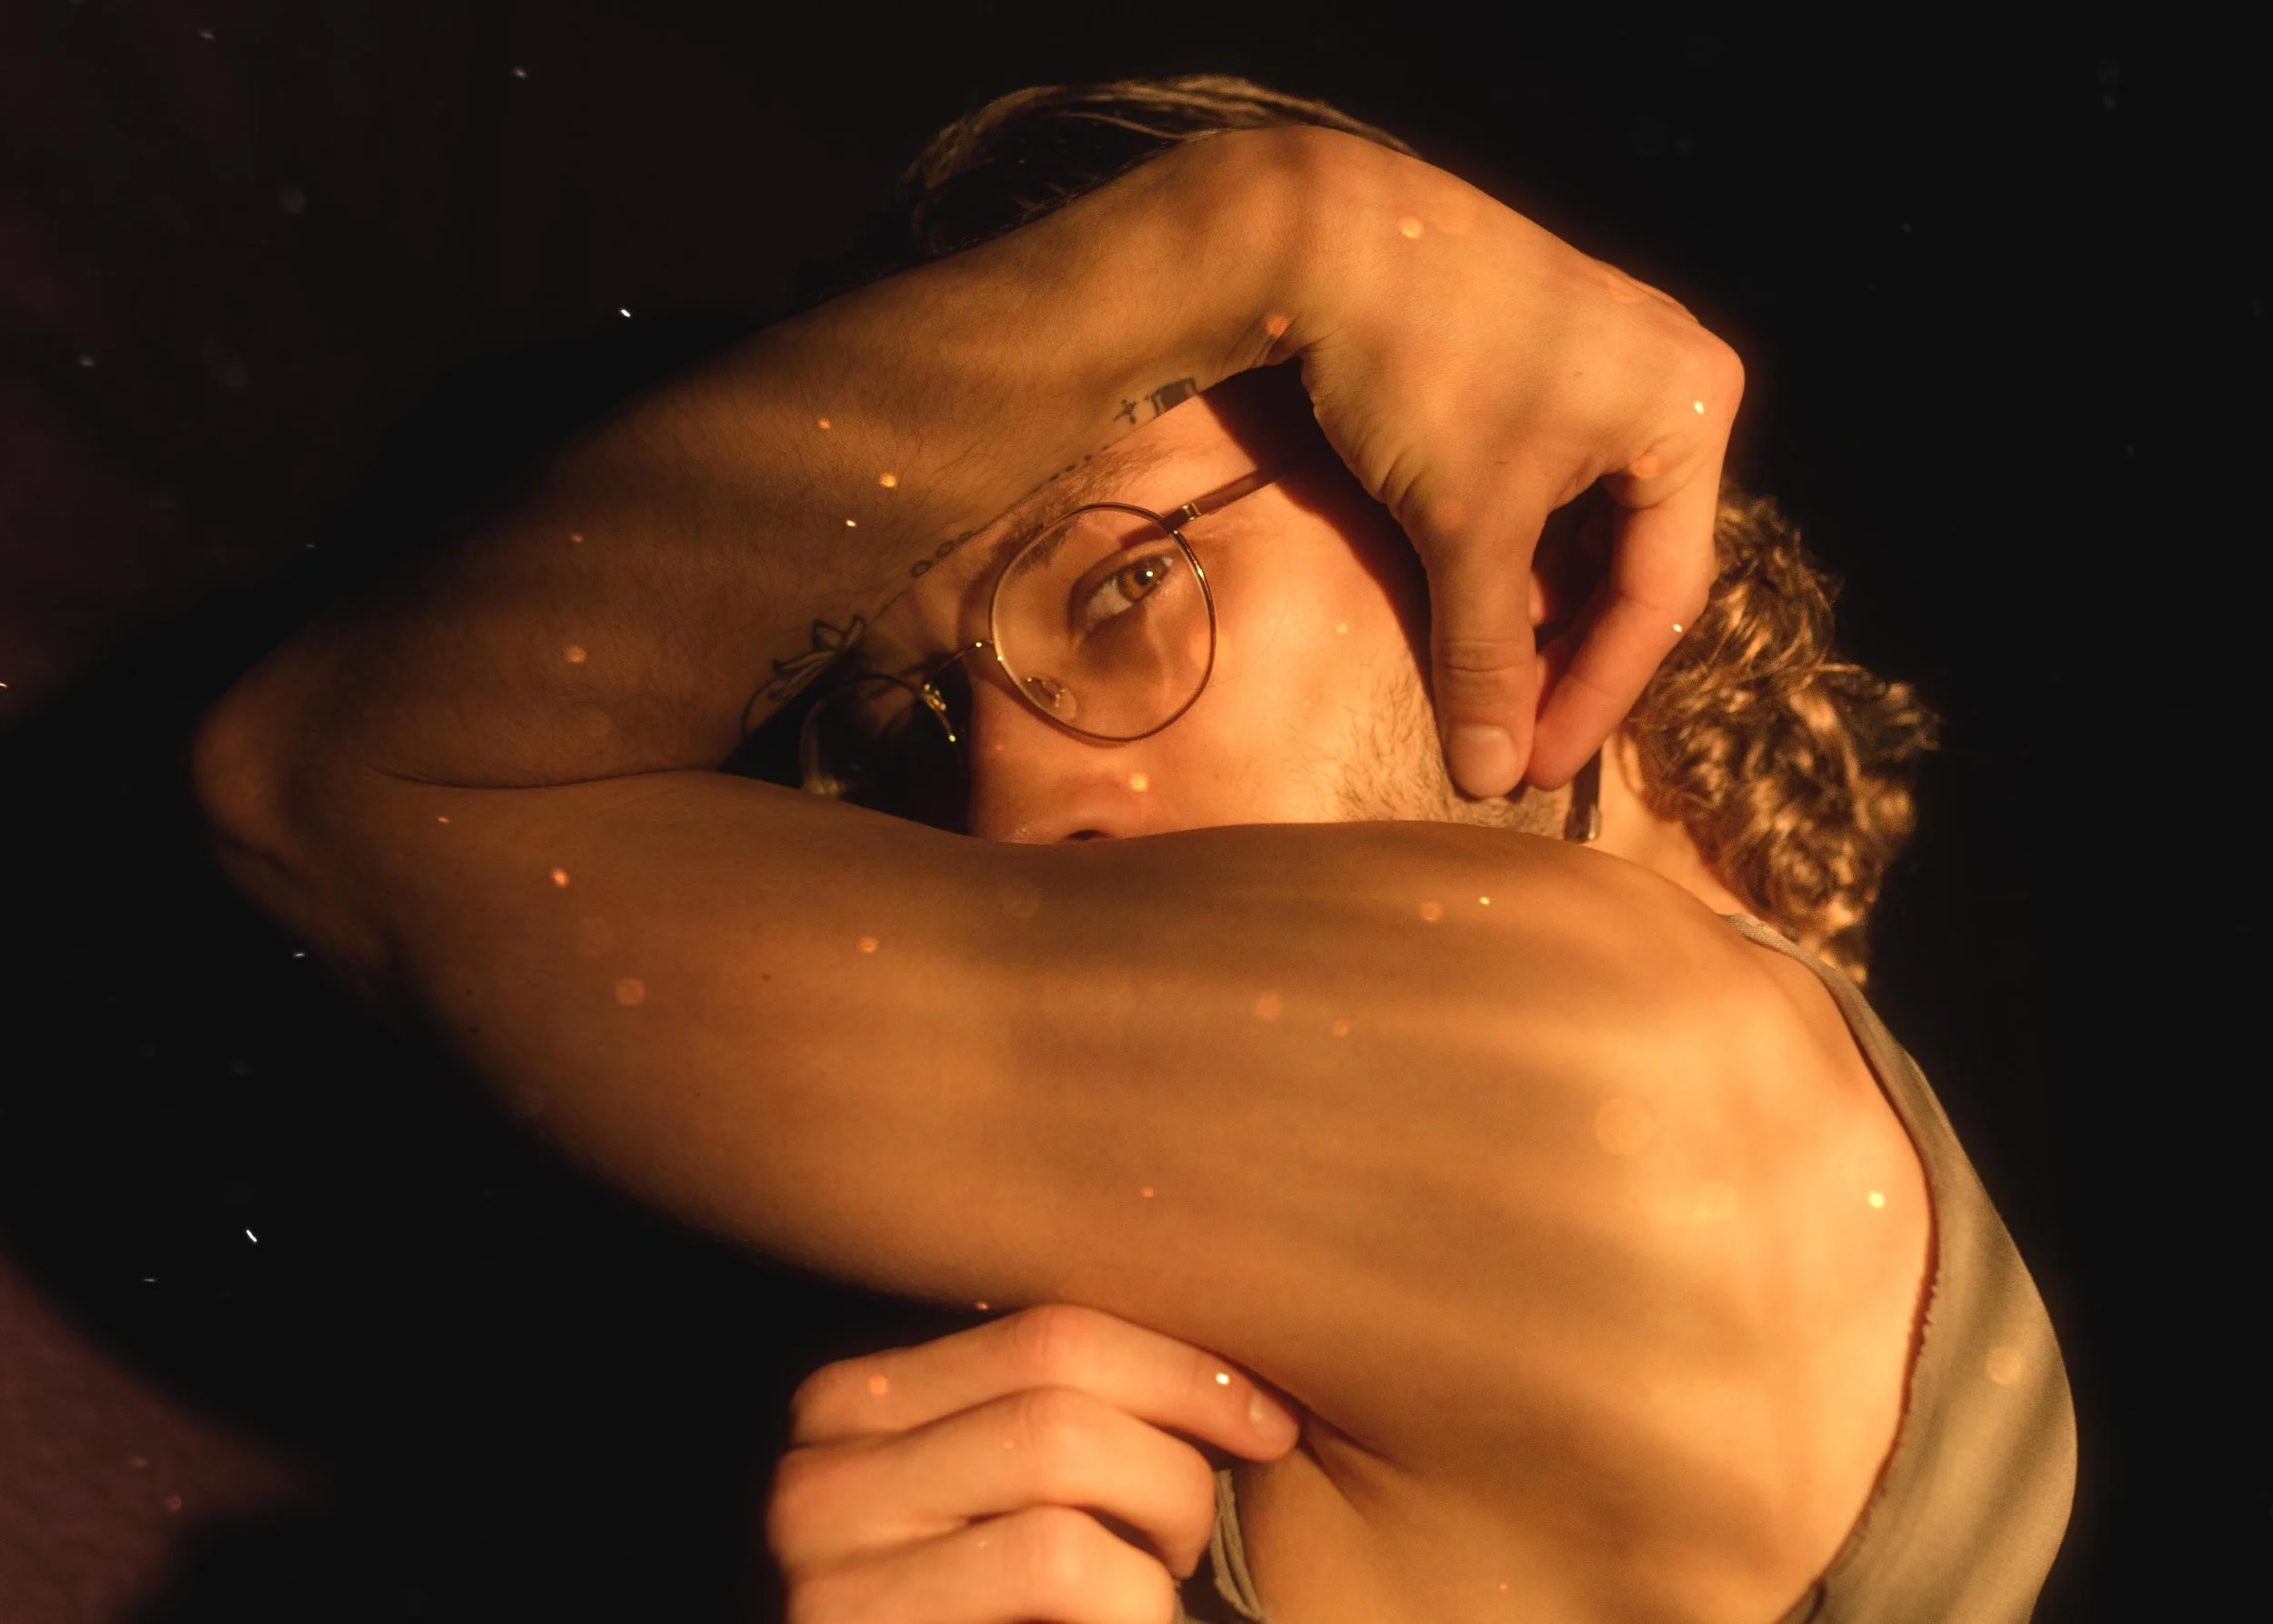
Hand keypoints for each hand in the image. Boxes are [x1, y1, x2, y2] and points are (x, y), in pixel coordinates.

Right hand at [766, 1304, 1301, 1623]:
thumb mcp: (1010, 1519)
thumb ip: (1057, 1428)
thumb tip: (1218, 1329)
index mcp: (857, 1406)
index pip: (1048, 1327)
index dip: (1181, 1366)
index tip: (1272, 1419)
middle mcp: (818, 1463)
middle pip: (1055, 1377)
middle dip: (1172, 1450)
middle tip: (1203, 1539)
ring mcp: (823, 1552)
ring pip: (1059, 1450)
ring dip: (1160, 1530)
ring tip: (1161, 1594)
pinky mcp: (851, 1623)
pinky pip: (1060, 1559)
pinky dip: (1137, 1600)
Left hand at [1256, 130, 1743, 794]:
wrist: (1322, 236)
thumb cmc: (1419, 372)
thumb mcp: (1463, 528)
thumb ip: (1483, 656)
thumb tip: (1487, 773)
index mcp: (1692, 410)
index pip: (1664, 594)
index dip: (1597, 697)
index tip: (1535, 768)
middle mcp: (1675, 375)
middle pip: (1637, 559)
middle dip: (1569, 656)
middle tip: (1511, 738)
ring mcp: (1614, 355)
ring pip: (1591, 524)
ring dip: (1539, 607)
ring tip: (1487, 681)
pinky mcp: (1549, 349)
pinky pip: (1558, 477)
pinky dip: (1518, 546)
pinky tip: (1471, 597)